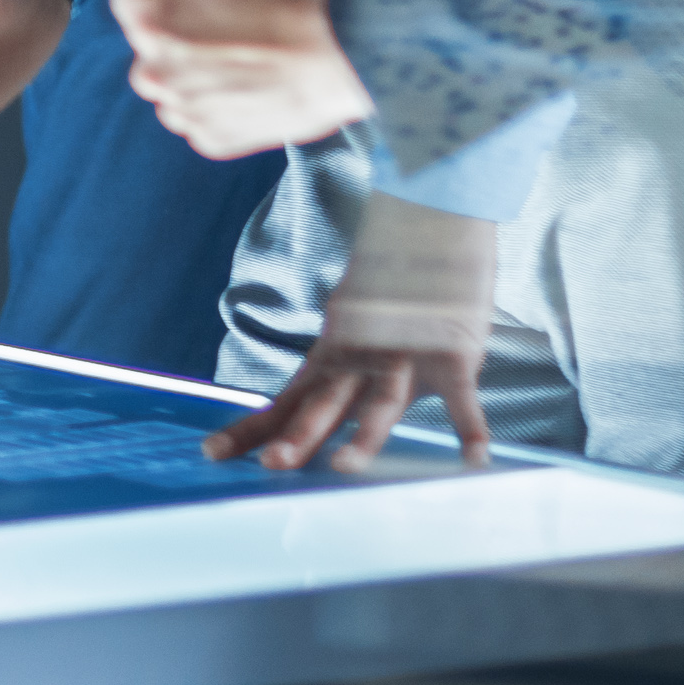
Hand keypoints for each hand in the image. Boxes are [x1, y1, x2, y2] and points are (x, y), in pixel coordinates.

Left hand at [76, 0, 372, 160]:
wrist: (349, 58)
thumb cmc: (286, 0)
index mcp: (147, 24)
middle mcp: (153, 74)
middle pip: (148, 42)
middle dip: (179, 30)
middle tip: (234, 22)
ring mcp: (182, 112)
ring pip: (172, 81)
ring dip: (196, 70)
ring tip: (247, 55)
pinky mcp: (212, 140)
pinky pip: (198, 115)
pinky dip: (218, 102)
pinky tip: (252, 84)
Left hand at [207, 194, 500, 467]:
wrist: (430, 216)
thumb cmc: (393, 280)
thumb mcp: (353, 320)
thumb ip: (341, 365)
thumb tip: (318, 405)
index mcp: (333, 352)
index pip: (286, 398)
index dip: (250, 428)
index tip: (210, 454)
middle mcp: (360, 356)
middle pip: (324, 403)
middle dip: (299, 435)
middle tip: (272, 465)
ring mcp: (405, 354)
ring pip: (381, 401)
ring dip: (365, 436)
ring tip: (345, 467)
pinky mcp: (451, 352)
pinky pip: (461, 398)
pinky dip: (470, 428)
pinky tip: (473, 460)